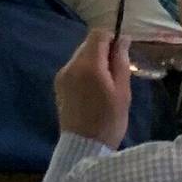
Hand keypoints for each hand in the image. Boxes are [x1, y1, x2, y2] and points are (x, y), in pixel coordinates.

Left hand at [55, 25, 134, 148]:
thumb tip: (123, 39)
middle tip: (116, 73)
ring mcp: (62, 74)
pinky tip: (93, 90)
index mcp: (88, 65)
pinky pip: (74, 68)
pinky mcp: (58, 84)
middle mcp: (71, 65)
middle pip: (88, 44)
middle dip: (103, 51)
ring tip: (105, 84)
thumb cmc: (109, 120)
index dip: (112, 38)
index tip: (121, 54)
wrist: (84, 146)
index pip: (98, 34)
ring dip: (94, 61)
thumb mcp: (123, 91)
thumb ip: (121, 61)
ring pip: (81, 56)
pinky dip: (85, 71)